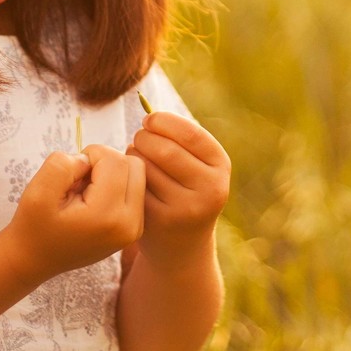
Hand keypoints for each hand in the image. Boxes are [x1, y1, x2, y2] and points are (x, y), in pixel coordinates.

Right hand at [3, 145, 145, 282]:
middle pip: (133, 165)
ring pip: (137, 174)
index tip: (71, 176)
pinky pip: (136, 189)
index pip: (115, 160)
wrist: (35, 260)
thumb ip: (63, 164)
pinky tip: (94, 201)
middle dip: (105, 163)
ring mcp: (135, 229)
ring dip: (112, 173)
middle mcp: (130, 224)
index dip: (90, 156)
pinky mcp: (135, 228)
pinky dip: (116, 185)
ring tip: (86, 192)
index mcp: (107, 216)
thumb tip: (90, 160)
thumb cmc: (33, 226)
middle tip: (80, 182)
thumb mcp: (37, 192)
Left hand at [125, 112, 230, 262]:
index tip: (149, 120)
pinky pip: (135, 186)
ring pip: (146, 167)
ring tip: (137, 157)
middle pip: (165, 150)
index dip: (164, 121)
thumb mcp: (196, 164)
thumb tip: (145, 105)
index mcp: (221, 166)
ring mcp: (186, 208)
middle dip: (144, 138)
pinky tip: (132, 178)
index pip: (190, 133)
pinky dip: (129, 176)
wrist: (182, 245)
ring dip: (134, 155)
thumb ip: (180, 137)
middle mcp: (210, 189)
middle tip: (139, 138)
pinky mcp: (161, 221)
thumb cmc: (185, 188)